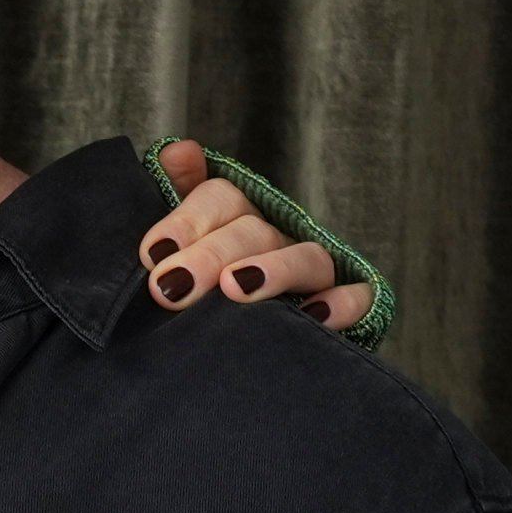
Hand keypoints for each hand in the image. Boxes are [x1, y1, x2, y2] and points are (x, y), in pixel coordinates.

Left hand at [142, 138, 371, 333]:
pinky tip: (314, 316)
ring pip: (307, 257)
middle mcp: (276, 242)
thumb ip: (171, 196)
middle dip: (210, 255)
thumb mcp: (174, 252)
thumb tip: (178, 150)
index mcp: (234, 222)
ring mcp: (313, 276)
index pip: (220, 199)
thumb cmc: (194, 300)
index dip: (187, 220)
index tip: (153, 255)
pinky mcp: (345, 308)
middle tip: (170, 287)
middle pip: (254, 230)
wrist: (227, 362)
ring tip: (234, 289)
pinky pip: (358, 297)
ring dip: (273, 270)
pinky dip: (343, 302)